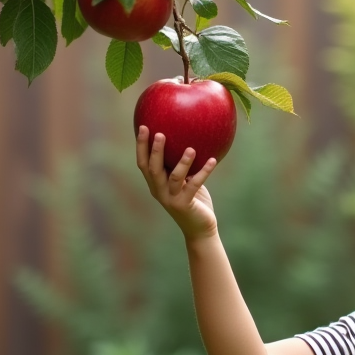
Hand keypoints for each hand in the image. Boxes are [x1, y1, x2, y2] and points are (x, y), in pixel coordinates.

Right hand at [136, 126, 218, 241]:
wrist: (200, 228)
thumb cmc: (194, 200)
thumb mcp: (186, 181)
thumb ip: (182, 165)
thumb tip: (189, 137)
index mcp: (156, 184)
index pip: (143, 163)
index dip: (141, 146)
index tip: (143, 126)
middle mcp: (159, 191)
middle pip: (153, 169)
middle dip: (155, 151)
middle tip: (160, 133)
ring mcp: (171, 199)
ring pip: (174, 178)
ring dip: (182, 162)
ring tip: (190, 148)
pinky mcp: (185, 205)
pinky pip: (195, 185)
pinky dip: (204, 172)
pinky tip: (213, 160)